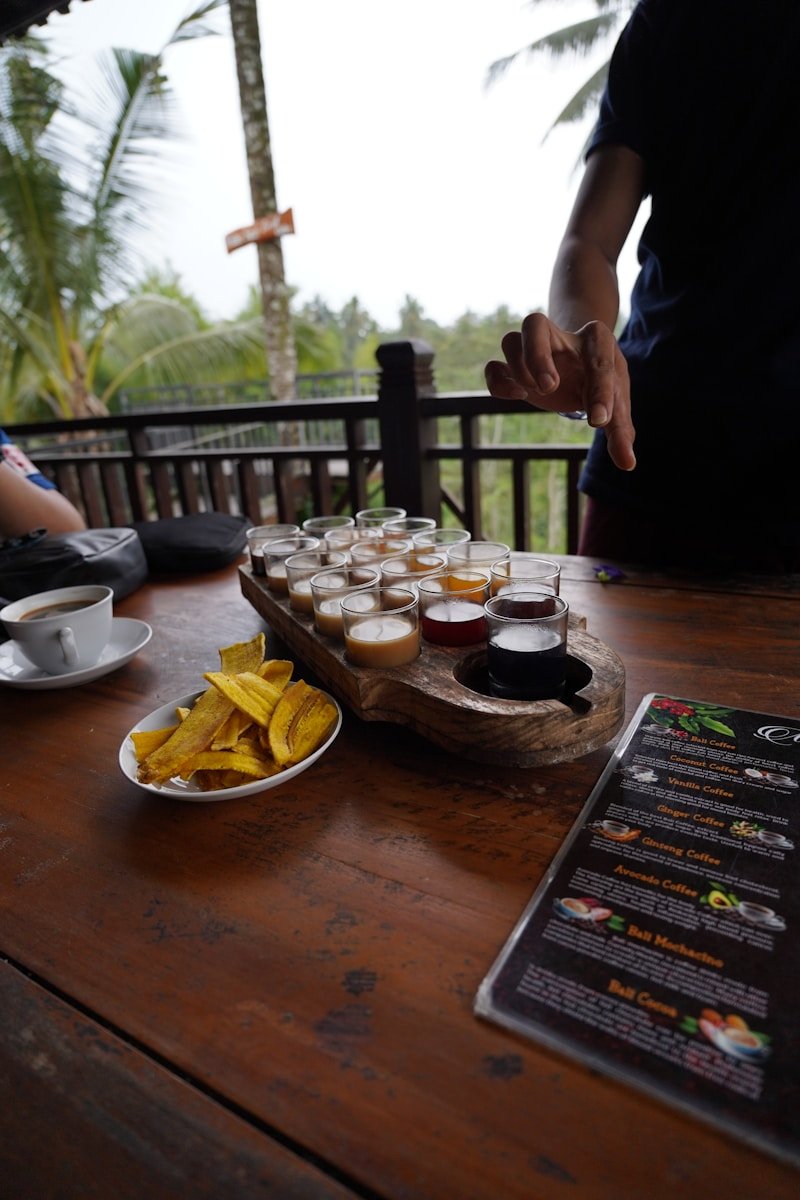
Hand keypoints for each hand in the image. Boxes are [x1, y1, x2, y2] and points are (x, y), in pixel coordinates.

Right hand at [484, 312, 635, 470]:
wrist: (582, 364)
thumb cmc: (601, 383)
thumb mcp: (616, 405)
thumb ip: (620, 432)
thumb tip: (627, 464)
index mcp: (596, 340)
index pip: (597, 360)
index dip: (600, 392)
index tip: (599, 423)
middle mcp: (560, 336)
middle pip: (535, 324)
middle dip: (538, 355)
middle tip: (549, 387)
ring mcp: (533, 349)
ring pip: (511, 340)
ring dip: (519, 367)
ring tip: (538, 392)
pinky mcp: (514, 369)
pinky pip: (494, 367)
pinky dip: (499, 381)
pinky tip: (517, 396)